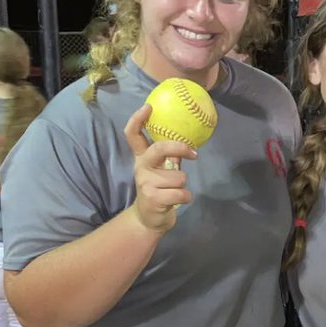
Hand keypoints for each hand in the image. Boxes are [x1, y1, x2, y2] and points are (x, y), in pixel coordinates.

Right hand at [124, 104, 196, 234]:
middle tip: (193, 153)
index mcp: (142, 158)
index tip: (148, 107)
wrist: (148, 219)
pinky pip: (182, 193)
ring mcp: (146, 183)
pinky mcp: (154, 198)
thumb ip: (169, 156)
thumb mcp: (161, 171)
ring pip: (179, 176)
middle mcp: (141, 168)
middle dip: (178, 148)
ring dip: (182, 186)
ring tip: (173, 192)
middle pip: (159, 149)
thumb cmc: (159, 190)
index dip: (138, 119)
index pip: (133, 135)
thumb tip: (186, 141)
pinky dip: (185, 198)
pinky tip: (177, 202)